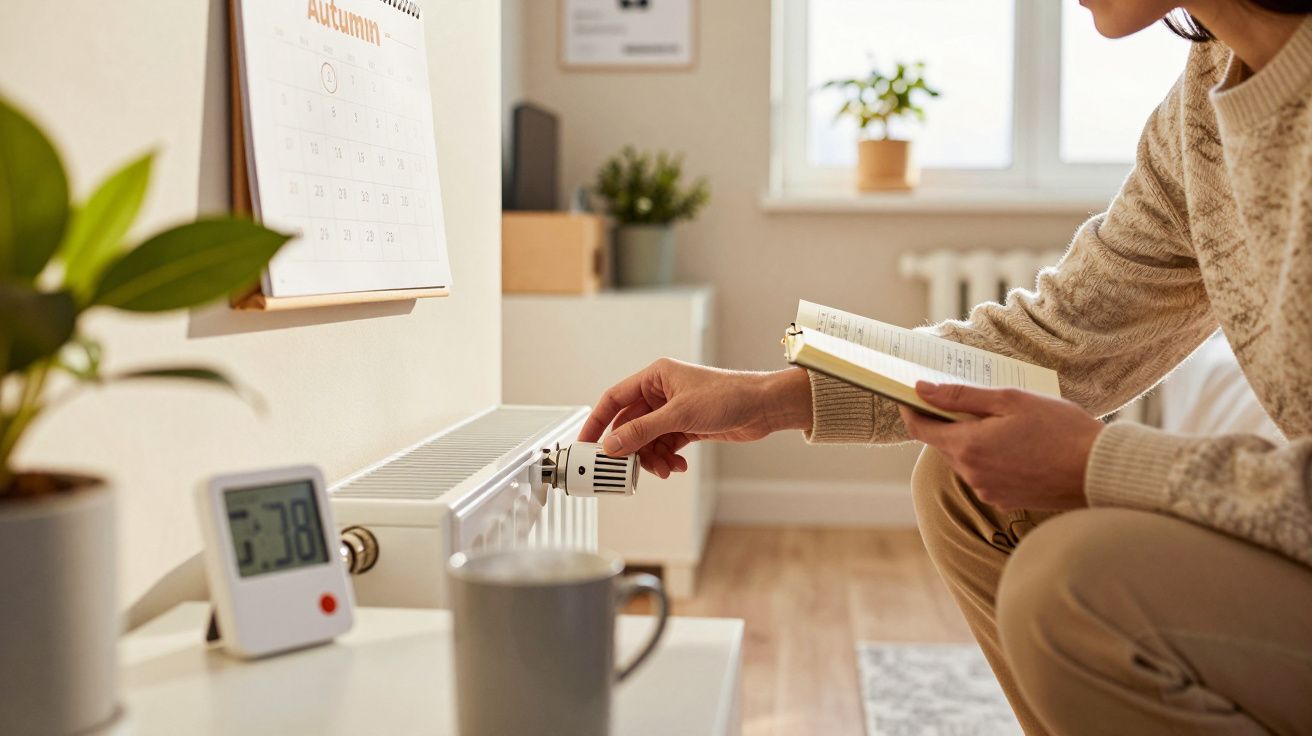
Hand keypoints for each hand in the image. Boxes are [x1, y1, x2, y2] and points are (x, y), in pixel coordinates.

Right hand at [579, 360, 812, 478]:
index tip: (585, 443)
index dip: (597, 421)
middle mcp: (661, 392)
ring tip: (664, 469)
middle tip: (625, 468)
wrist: (763, 407)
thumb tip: (612, 444)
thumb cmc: (728, 396)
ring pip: (648, 440)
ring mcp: (674, 410)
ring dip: (652, 458)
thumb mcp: (679, 415)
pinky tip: (678, 466)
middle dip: (631, 448)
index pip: (614, 399)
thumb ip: (642, 432)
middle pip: (631, 425)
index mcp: (655, 377)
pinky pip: (665, 446)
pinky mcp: (687, 426)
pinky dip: (667, 459)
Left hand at [898, 382, 1103, 510]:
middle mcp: (971, 474)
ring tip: (1002, 420)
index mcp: (968, 447)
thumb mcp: (1010, 400)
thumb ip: (961, 396)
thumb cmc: (1060, 430)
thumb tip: (922, 390)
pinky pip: (984, 474)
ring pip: (964, 459)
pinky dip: (989, 456)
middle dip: (948, 421)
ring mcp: (987, 491)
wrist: (1099, 471)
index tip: (910, 393)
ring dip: (971, 439)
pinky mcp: (1004, 500)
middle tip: (969, 398)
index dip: (911, 408)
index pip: (919, 428)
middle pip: (942, 443)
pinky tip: (1016, 443)